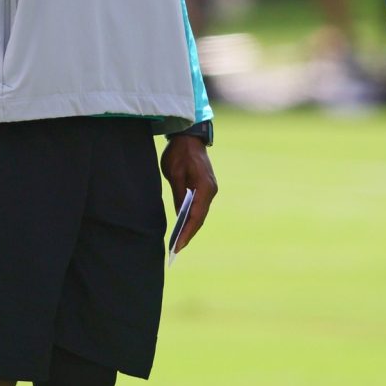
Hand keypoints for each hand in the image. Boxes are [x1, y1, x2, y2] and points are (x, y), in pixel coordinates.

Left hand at [160, 135, 215, 253]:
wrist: (189, 136)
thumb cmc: (179, 153)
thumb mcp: (174, 174)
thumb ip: (178, 194)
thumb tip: (180, 215)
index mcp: (204, 187)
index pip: (196, 215)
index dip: (187, 232)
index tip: (178, 245)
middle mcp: (211, 190)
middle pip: (200, 217)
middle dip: (189, 233)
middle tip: (176, 249)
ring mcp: (211, 189)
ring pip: (201, 213)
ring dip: (191, 227)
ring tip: (179, 241)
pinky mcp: (207, 187)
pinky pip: (200, 206)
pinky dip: (193, 217)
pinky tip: (183, 225)